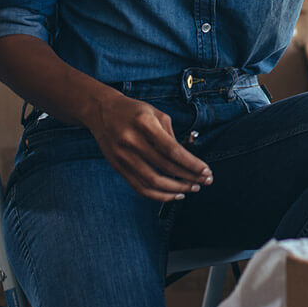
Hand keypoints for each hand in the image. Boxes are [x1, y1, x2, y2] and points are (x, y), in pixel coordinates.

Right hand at [85, 89, 212, 200]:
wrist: (101, 111)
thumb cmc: (134, 111)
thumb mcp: (156, 114)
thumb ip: (171, 135)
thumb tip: (189, 160)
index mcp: (144, 123)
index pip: (172, 150)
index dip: (191, 163)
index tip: (206, 171)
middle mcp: (131, 141)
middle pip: (165, 167)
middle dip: (189, 177)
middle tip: (205, 181)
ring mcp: (122, 156)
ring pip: (153, 182)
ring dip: (176, 189)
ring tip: (192, 188)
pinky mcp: (118, 167)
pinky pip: (140, 188)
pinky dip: (159, 195)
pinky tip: (174, 194)